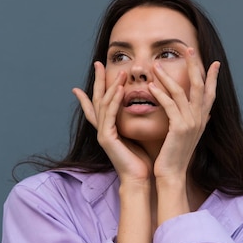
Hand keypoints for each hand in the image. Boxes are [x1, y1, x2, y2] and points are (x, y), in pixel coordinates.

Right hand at [73, 62, 152, 183]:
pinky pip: (109, 115)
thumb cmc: (143, 159)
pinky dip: (113, 101)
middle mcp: (102, 129)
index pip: (100, 102)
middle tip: (98, 63)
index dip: (97, 86)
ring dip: (111, 86)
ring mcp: (102, 133)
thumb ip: (136, 120)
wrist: (140, 179)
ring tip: (119, 71)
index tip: (97, 70)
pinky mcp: (106, 139)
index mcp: (109, 128)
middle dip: (97, 80)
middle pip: (97, 99)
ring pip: (103, 104)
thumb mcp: (138, 134)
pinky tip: (119, 89)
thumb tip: (145, 106)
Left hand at [148, 48, 219, 181]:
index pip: (211, 93)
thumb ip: (196, 122)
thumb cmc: (175, 156)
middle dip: (194, 65)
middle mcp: (200, 119)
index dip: (213, 77)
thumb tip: (207, 114)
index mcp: (202, 120)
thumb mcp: (189, 136)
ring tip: (155, 65)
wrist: (172, 175)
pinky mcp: (179, 128)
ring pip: (181, 92)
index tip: (215, 62)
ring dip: (167, 76)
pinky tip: (151, 86)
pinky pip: (169, 105)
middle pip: (200, 85)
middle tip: (188, 48)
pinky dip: (160, 94)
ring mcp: (191, 123)